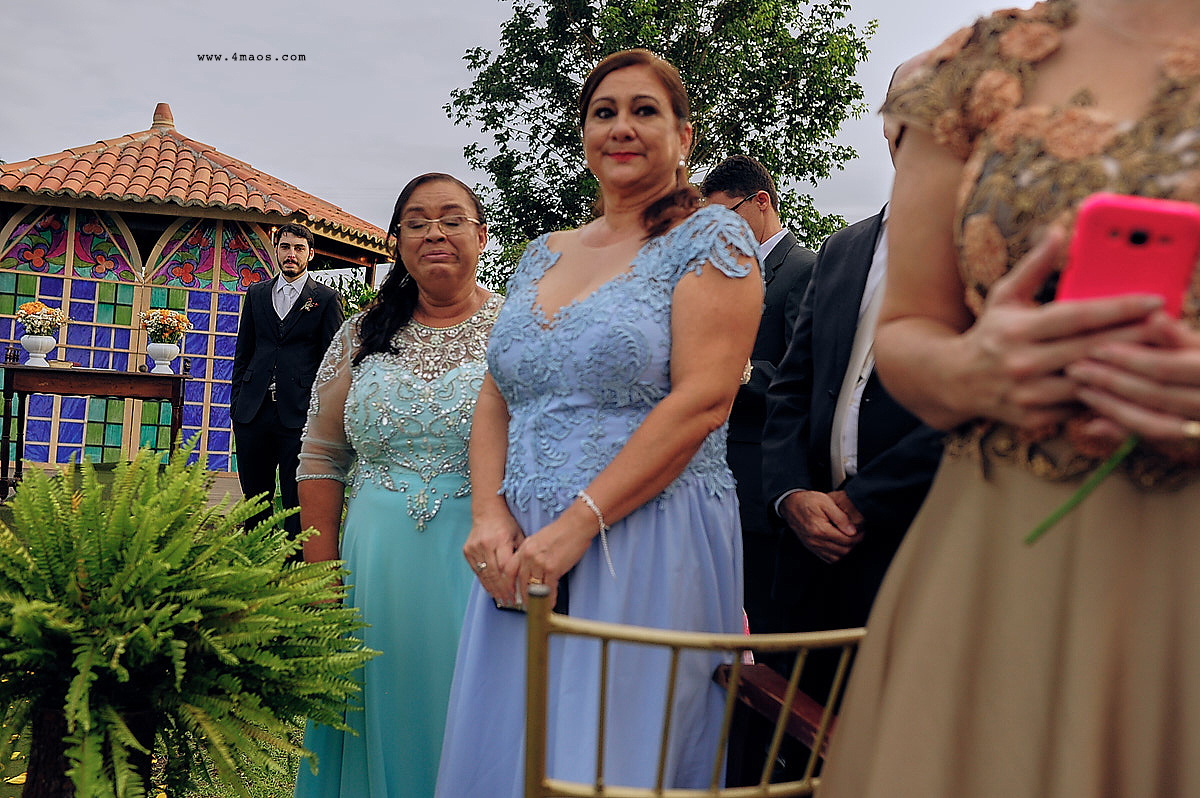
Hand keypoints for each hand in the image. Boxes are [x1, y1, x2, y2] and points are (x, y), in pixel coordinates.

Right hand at [463, 504, 524, 606]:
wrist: (487, 511)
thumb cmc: (506, 524)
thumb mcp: (519, 536)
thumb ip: (520, 555)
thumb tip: (526, 576)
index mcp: (500, 539)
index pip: (505, 567)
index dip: (510, 582)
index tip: (516, 593)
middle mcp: (485, 544)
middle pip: (494, 573)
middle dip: (502, 590)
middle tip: (509, 601)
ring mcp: (474, 548)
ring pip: (484, 574)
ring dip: (492, 589)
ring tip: (501, 599)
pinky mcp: (467, 551)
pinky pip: (476, 570)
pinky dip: (484, 581)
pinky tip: (491, 590)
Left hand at [505, 504, 595, 605]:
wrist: (576, 525)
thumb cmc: (561, 531)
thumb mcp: (538, 540)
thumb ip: (530, 553)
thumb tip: (529, 570)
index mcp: (524, 548)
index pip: (509, 569)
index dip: (508, 583)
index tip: (510, 592)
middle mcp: (529, 556)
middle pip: (520, 581)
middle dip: (522, 595)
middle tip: (524, 604)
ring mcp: (540, 562)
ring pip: (533, 587)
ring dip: (536, 600)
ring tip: (538, 607)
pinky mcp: (553, 568)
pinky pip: (548, 589)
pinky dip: (550, 599)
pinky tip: (551, 604)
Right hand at [780, 490, 863, 563]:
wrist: (791, 505)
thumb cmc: (808, 501)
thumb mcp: (826, 502)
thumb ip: (841, 517)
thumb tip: (853, 531)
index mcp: (821, 529)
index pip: (847, 540)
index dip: (859, 537)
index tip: (862, 530)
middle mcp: (816, 541)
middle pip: (843, 551)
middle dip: (854, 544)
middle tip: (858, 534)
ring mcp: (813, 546)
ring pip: (837, 557)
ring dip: (846, 550)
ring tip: (849, 539)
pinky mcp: (811, 548)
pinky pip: (828, 559)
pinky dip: (837, 554)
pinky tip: (839, 544)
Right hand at [954, 228, 1162, 429]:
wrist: (954, 381)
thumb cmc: (989, 333)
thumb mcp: (1004, 296)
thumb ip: (1034, 265)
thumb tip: (1058, 231)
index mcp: (1018, 329)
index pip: (1079, 316)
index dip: (1120, 308)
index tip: (1155, 300)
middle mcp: (1023, 362)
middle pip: (1093, 349)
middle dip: (1137, 337)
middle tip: (1171, 326)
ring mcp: (1029, 394)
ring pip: (1091, 382)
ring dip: (1126, 369)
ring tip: (1158, 355)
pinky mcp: (1034, 418)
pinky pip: (1080, 407)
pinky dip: (1105, 395)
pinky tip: (1130, 383)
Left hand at [1067, 311, 1199, 457]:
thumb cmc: (1198, 362)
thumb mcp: (1195, 346)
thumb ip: (1176, 335)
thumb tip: (1154, 315)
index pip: (1164, 367)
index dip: (1129, 358)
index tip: (1096, 347)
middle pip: (1153, 394)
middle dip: (1111, 381)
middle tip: (1074, 369)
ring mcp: (1196, 427)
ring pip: (1149, 421)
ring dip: (1110, 406)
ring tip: (1081, 390)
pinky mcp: (1185, 443)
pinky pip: (1148, 441)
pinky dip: (1120, 431)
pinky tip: (1091, 424)